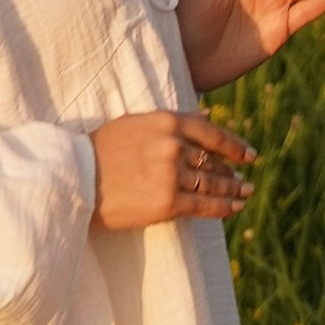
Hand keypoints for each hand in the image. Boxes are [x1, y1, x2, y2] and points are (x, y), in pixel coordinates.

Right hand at [89, 107, 255, 230]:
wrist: (75, 177)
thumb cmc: (100, 150)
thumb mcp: (136, 124)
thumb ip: (172, 121)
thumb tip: (207, 116)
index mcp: (167, 121)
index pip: (212, 133)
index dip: (235, 145)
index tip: (249, 155)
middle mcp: (174, 145)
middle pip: (213, 160)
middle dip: (232, 172)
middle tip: (244, 179)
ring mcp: (172, 173)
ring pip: (212, 183)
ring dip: (233, 190)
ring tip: (244, 193)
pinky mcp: (167, 202)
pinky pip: (204, 206)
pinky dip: (224, 207)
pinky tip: (235, 208)